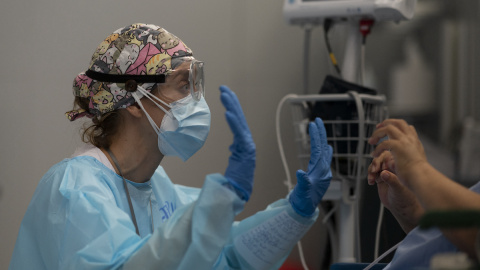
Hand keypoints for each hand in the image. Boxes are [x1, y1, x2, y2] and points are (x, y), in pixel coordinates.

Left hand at [220, 85, 255, 200]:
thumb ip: (235, 151)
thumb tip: (233, 146)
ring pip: (239, 122)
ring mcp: (248, 146)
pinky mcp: (246, 151)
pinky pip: (239, 134)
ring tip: (225, 95)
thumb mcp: (234, 162)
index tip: (225, 94)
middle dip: (231, 101)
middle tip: (223, 88)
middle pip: (239, 117)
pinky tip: (228, 113)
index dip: (232, 106)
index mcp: (243, 143)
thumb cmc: (236, 180)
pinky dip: (234, 123)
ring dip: (232, 107)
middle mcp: (247, 142)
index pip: (236, 121)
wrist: (238, 193)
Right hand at [289, 118, 332, 216]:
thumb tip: (301, 172)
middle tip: (317, 120)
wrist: (304, 210)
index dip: (316, 137)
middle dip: (320, 134)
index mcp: (320, 171)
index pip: (318, 149)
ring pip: (323, 152)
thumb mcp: (301, 191)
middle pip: (322, 148)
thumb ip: (302, 182)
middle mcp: (323, 170)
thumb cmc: (302, 201)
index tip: (313, 125)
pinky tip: (325, 148)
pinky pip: (323, 158)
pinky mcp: (319, 175)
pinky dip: (323, 150)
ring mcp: (322, 172)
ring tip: (321, 129)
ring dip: (321, 140)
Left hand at [368, 119, 427, 188]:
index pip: (407, 127)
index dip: (396, 125)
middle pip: (398, 122)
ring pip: (388, 128)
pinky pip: (383, 143)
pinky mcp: (398, 147)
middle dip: (386, 123)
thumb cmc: (418, 174)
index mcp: (415, 142)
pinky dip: (377, 148)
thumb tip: (398, 156)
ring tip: (371, 141)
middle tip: (377, 128)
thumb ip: (407, 156)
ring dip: (378, 133)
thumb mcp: (415, 162)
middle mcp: (410, 139)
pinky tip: (374, 155)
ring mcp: (404, 141)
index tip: (387, 128)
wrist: (421, 178)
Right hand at [368, 151, 423, 232]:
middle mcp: (394, 168)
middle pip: (381, 159)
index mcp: (401, 167)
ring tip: (371, 178)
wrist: (403, 209)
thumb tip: (384, 173)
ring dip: (371, 170)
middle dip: (375, 164)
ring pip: (376, 165)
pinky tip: (371, 181)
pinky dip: (370, 175)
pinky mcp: (381, 178)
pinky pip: (373, 172)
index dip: (383, 159)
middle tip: (374, 171)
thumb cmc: (407, 199)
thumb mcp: (399, 190)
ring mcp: (387, 172)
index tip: (379, 166)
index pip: (390, 157)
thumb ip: (392, 181)